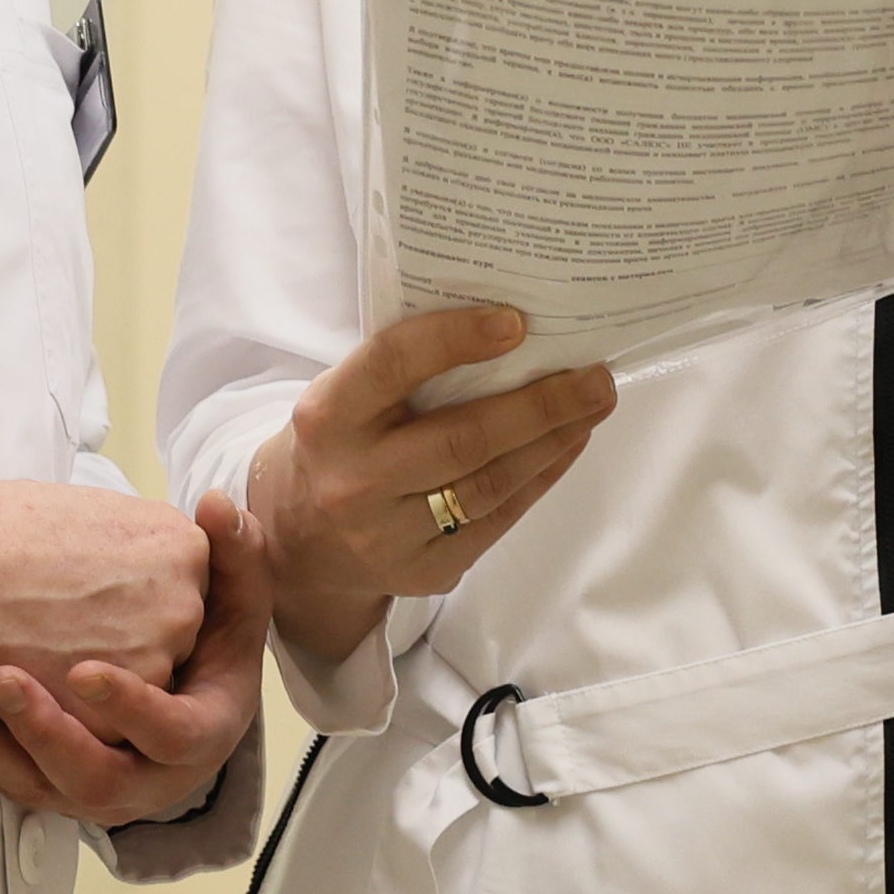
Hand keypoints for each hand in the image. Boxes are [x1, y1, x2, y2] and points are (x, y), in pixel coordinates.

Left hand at [0, 494, 272, 829]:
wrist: (161, 677)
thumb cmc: (204, 628)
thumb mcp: (230, 593)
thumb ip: (233, 552)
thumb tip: (216, 503)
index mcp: (204, 732)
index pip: (175, 735)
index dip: (133, 709)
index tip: (86, 671)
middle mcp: (153, 779)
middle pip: (101, 781)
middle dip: (50, 732)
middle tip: (4, 680)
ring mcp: (98, 788)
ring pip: (46, 787)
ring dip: (0, 738)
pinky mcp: (53, 784)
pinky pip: (11, 780)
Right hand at [251, 307, 615, 667]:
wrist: (299, 541)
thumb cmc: (342, 444)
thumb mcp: (344, 398)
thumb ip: (404, 369)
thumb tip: (508, 329)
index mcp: (328, 418)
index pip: (392, 365)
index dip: (454, 339)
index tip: (516, 322)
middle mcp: (354, 479)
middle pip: (463, 438)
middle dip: (540, 405)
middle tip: (594, 376)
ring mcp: (388, 534)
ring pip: (490, 484)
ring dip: (552, 440)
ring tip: (593, 405)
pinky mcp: (424, 571)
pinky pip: (498, 520)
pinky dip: (540, 477)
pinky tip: (567, 444)